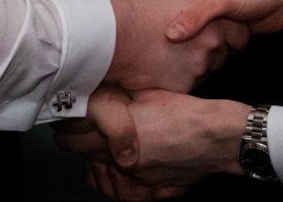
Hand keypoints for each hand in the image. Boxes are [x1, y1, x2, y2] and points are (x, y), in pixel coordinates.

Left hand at [57, 87, 247, 197]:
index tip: (65, 109)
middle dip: (73, 136)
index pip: (74, 129)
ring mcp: (135, 176)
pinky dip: (115, 170)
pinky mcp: (149, 187)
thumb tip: (97, 98)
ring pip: (98, 170)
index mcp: (118, 132)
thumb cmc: (188, 114)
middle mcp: (122, 159)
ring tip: (94, 141)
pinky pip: (120, 183)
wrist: (217, 139)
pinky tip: (120, 158)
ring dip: (93, 155)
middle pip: (80, 151)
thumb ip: (118, 101)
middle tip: (71, 123)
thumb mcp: (147, 96)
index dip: (67, 118)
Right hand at [102, 0, 248, 92]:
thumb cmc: (137, 3)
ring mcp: (195, 70)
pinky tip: (162, 63)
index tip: (218, 31)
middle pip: (222, 54)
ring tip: (172, 50)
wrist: (111, 33)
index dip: (229, 32)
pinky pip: (187, 84)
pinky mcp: (180, 87)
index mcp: (213, 21)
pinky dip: (178, 76)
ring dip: (194, 63)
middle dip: (210, 48)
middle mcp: (209, 47)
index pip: (239, 34)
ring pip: (204, 70)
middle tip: (189, 40)